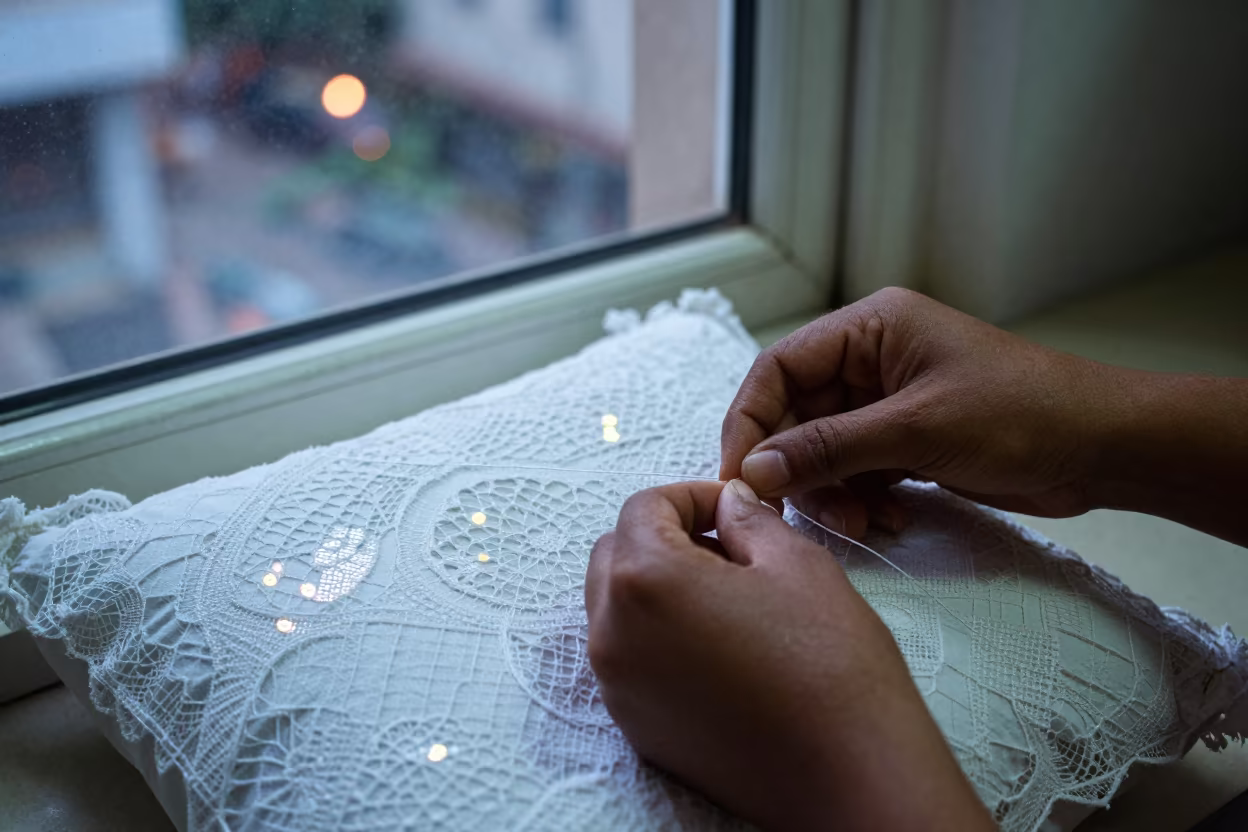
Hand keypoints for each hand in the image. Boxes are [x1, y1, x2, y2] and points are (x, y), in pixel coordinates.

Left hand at [586, 479, 992, 830]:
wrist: (849, 776)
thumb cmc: (829, 666)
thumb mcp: (796, 563)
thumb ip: (748, 520)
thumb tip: (729, 503)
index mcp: (644, 581)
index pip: (644, 507)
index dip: (692, 496)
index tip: (734, 510)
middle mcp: (612, 634)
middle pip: (616, 554)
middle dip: (665, 537)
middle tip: (729, 545)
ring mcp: (618, 686)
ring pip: (616, 608)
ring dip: (657, 586)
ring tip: (728, 596)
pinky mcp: (635, 726)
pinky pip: (629, 658)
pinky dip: (657, 636)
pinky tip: (720, 645)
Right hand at [721, 287, 1114, 518]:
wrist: (1104, 448)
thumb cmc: (1022, 415)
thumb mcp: (916, 430)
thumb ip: (829, 448)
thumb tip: (754, 471)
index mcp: (869, 329)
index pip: (779, 369)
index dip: (751, 422)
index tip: (740, 477)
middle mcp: (871, 361)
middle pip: (797, 416)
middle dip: (798, 470)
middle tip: (803, 515)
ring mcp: (889, 404)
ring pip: (824, 452)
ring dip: (832, 493)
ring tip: (862, 524)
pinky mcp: (908, 441)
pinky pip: (857, 472)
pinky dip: (863, 500)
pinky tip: (890, 520)